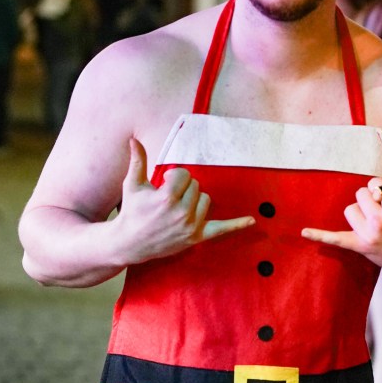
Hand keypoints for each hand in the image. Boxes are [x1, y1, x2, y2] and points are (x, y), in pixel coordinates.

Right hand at [114, 138, 254, 262]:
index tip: (163, 184)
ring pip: (206, 200)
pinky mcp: (196, 237)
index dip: (173, 176)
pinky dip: (236, 225)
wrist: (129, 243)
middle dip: (183, 188)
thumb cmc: (131, 212)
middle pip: (196, 186)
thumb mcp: (133, 185)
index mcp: (166, 198)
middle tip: (168, 198)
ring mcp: (190, 226)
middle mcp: (181, 212)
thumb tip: (133, 139)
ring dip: (195, 199)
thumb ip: (137, 161)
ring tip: (178, 207)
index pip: (184, 175)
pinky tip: (252, 220)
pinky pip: (221, 229)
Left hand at [302, 158, 381, 281]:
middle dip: (371, 201)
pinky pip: (336, 239)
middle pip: (360, 195)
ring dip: (359, 213)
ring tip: (375, 223)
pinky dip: (320, 235)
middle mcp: (380, 220)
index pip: (376, 185)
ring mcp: (369, 234)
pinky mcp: (361, 246)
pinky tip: (304, 231)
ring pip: (350, 210)